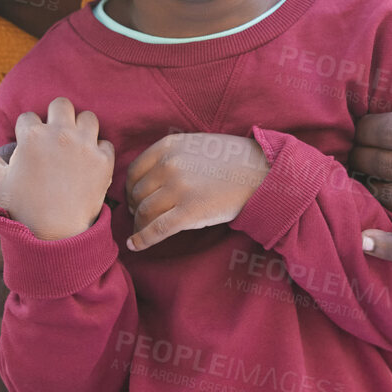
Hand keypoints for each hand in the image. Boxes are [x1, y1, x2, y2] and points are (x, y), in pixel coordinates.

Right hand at [0, 98, 113, 240]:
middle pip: (61, 104)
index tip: (31, 147)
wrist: (56, 235)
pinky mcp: (103, 160)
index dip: (27, 131)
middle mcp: (59, 134)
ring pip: (88, 117)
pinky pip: (106, 143)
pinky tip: (89, 164)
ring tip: (75, 145)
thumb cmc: (23, 208)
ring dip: (81, 128)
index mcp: (30, 136)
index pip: (28, 116)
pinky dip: (99, 151)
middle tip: (56, 136)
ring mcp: (83, 146)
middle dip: (57, 116)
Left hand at [123, 132, 268, 251]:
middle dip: (135, 208)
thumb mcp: (195, 145)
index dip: (130, 189)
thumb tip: (145, 179)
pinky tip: (134, 245)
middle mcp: (169, 165)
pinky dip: (142, 240)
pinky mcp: (190, 212)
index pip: (134, 172)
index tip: (134, 199)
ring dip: (140, 225)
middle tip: (139, 217)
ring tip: (142, 231)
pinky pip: (157, 229)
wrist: (262, 172)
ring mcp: (179, 189)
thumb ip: (170, 156)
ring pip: (144, 212)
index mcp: (168, 147)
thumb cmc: (230, 160)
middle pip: (137, 194)